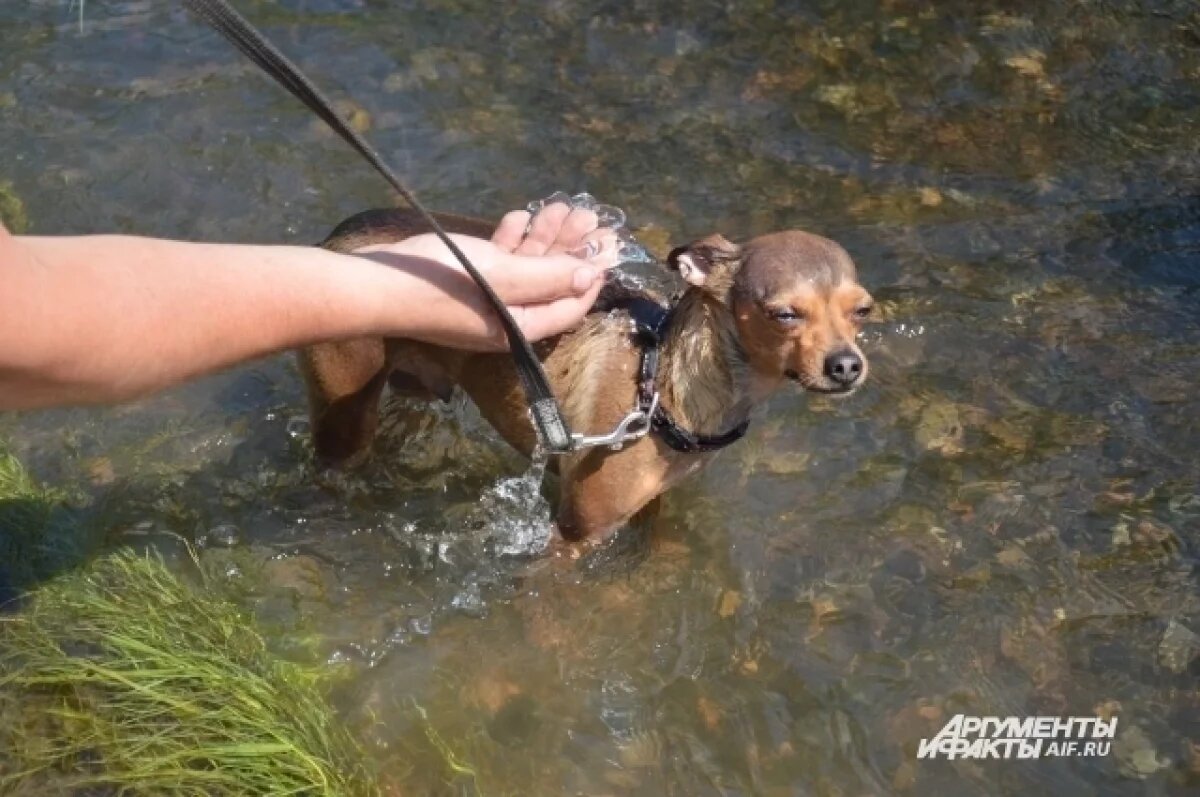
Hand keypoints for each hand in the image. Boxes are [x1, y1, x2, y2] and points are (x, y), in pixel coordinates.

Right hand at [355, 202, 617, 349]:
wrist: (373, 283)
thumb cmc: (440, 282)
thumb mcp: (502, 276)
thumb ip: (548, 277)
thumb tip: (590, 276)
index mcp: (520, 327)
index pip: (570, 305)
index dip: (592, 275)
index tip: (609, 243)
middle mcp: (506, 318)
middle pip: (550, 283)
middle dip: (571, 248)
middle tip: (589, 213)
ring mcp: (484, 300)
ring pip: (525, 268)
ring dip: (545, 237)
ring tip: (562, 206)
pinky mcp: (464, 281)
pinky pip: (498, 263)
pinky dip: (512, 240)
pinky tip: (519, 217)